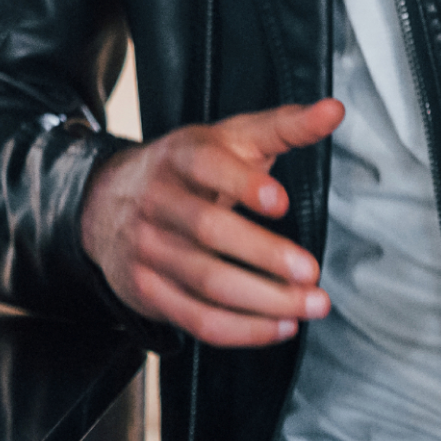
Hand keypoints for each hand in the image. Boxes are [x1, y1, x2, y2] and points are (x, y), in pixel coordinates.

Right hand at [79, 98, 342, 346]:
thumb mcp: (228, 139)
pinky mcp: (148, 290)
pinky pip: (197, 319)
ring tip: (312, 304)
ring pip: (207, 281)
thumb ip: (284, 126)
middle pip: (208, 229)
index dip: (242, 182)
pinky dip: (243, 330)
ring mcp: (148, 248)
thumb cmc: (186, 169)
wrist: (105, 201)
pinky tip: (280, 326)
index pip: (205, 165)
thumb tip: (335, 110)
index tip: (280, 200)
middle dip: (264, 255)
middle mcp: (157, 200)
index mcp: (180, 156)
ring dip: (264, 300)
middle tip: (311, 271)